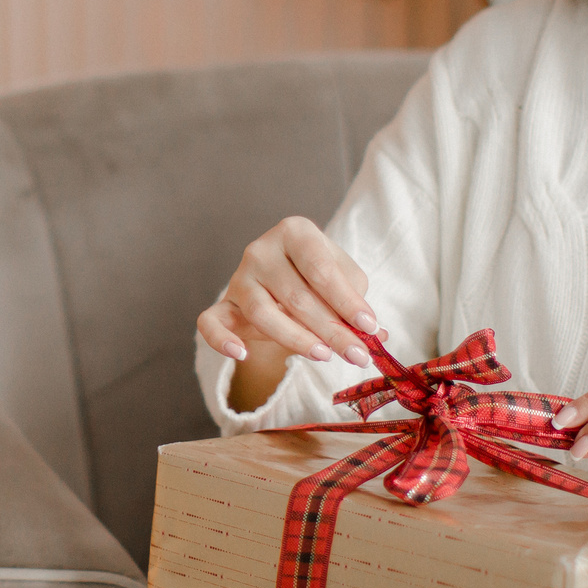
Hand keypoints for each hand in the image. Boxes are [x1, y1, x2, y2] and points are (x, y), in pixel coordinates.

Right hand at [197, 217, 376, 383]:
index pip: (320, 269)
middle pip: (296, 295)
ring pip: (262, 312)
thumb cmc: (317, 279)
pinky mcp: (221, 304)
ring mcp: (238, 277)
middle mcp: (261, 249)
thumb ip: (357, 304)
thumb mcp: (344, 281)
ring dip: (295, 338)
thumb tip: (376, 335)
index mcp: (295, 231)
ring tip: (323, 355)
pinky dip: (222, 340)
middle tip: (358, 355)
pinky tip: (241, 354)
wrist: (282, 283)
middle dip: (331, 329)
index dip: (346, 300)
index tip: (369, 326)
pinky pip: (211, 322)